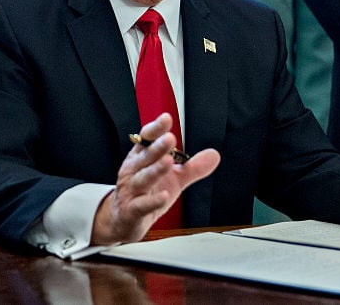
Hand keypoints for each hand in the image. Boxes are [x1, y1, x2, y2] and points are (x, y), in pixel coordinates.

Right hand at [90, 114, 218, 245]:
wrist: (125, 221)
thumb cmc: (147, 194)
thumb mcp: (173, 179)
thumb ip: (192, 167)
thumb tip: (214, 154)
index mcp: (141, 158)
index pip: (146, 139)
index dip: (156, 129)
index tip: (167, 118)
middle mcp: (133, 171)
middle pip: (145, 156)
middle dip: (157, 147)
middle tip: (170, 138)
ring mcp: (131, 191)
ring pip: (142, 178)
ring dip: (155, 170)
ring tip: (168, 161)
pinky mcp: (132, 211)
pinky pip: (141, 205)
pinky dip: (152, 201)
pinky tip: (163, 196)